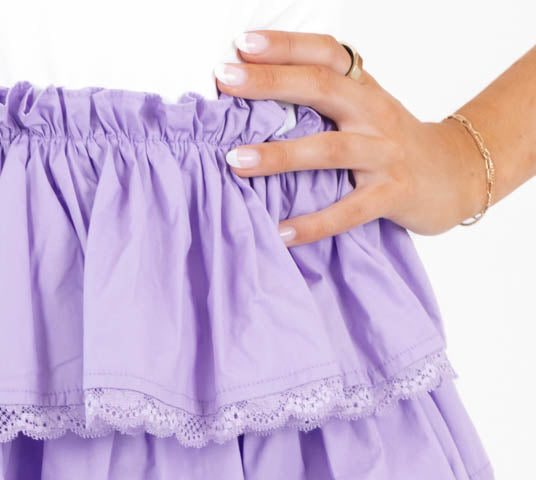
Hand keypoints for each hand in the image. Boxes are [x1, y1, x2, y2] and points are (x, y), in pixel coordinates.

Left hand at [213, 30, 487, 244]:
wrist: (456, 175)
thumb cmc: (394, 144)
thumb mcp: (364, 110)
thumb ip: (323, 102)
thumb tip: (256, 96)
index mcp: (364, 88)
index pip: (325, 54)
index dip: (286, 45)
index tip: (244, 44)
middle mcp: (374, 113)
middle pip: (322, 88)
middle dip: (270, 83)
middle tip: (225, 82)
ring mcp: (385, 154)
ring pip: (330, 149)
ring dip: (280, 154)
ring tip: (236, 160)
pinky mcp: (393, 194)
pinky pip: (348, 211)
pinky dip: (314, 223)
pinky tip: (281, 232)